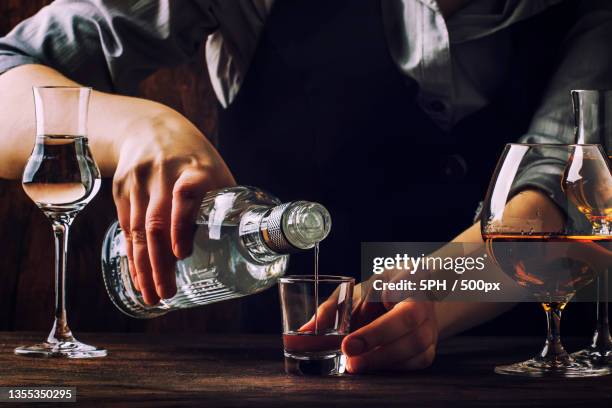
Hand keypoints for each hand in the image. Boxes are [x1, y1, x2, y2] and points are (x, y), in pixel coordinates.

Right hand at [112, 110, 234, 304]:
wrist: (151, 127)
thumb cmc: (195, 159)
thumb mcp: (216, 173)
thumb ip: (224, 206)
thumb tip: (244, 249)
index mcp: (195, 170)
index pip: (186, 194)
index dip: (182, 224)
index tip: (183, 253)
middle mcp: (163, 175)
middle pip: (156, 223)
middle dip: (160, 263)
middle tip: (166, 293)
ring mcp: (139, 182)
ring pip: (136, 230)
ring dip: (143, 267)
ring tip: (151, 295)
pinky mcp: (121, 189)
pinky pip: (125, 228)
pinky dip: (132, 255)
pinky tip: (138, 275)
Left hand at [309, 278, 437, 372]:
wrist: (410, 302)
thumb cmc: (378, 294)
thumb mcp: (355, 292)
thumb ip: (331, 310)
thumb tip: (304, 332)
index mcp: (406, 278)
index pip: (401, 283)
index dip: (384, 308)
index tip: (359, 325)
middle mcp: (423, 301)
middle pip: (407, 320)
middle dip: (376, 338)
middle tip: (348, 352)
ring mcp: (430, 326)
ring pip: (414, 346)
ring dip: (381, 359)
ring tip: (355, 364)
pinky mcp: (428, 349)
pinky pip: (414, 362)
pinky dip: (390, 366)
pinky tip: (371, 366)